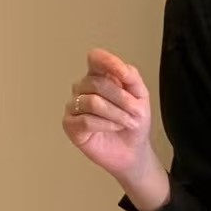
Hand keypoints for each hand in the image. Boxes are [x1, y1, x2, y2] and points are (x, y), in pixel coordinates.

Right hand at [62, 48, 157, 182]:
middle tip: (135, 114)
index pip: (95, 59)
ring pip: (92, 102)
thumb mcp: (140, 96)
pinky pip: (86, 120)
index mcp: (98, 76)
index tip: (125, 76)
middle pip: (98, 83)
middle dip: (122, 100)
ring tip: (127, 123)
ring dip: (116, 114)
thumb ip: (132, 77)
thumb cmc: (133, 123)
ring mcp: (74, 105)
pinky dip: (106, 125)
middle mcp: (83, 87)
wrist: (133, 152)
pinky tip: (114, 128)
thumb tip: (121, 68)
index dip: (108, 62)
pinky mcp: (70, 124)